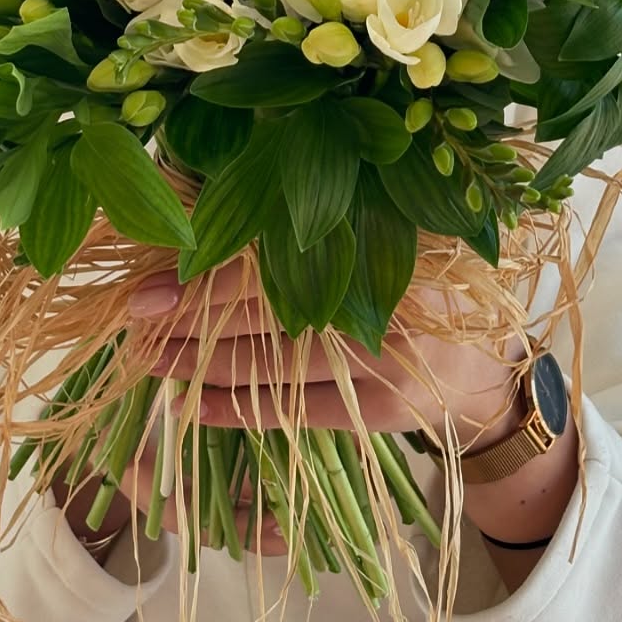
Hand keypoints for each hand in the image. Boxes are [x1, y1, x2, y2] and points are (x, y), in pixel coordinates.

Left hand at [126, 258, 525, 451]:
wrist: (487, 368)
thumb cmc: (419, 284)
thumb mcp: (380, 234)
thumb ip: (309, 226)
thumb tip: (201, 209)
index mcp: (387, 237)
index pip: (277, 261)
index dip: (206, 276)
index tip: (149, 287)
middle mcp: (392, 296)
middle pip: (269, 310)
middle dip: (192, 320)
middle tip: (135, 323)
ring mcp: (391, 359)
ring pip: (275, 365)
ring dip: (202, 366)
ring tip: (151, 360)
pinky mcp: (386, 411)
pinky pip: (293, 412)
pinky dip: (237, 409)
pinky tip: (193, 404)